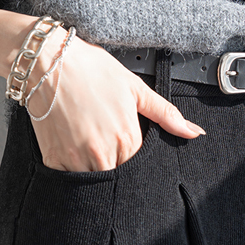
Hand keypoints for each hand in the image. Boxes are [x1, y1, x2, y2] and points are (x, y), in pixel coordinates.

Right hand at [27, 31, 204, 171]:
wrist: (49, 62)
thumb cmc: (92, 70)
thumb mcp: (134, 87)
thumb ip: (165, 113)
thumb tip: (195, 132)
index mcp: (127, 137)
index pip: (140, 165)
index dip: (135, 155)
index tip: (125, 141)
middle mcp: (103, 153)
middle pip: (118, 176)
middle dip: (116, 163)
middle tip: (106, 138)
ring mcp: (77, 159)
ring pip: (94, 181)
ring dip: (95, 168)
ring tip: (89, 141)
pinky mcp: (54, 161)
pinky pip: (68, 180)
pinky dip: (72, 170)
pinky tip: (72, 147)